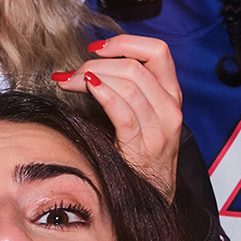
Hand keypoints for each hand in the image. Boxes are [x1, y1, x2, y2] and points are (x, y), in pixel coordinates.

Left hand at [55, 36, 183, 194]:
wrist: (151, 198)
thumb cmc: (140, 154)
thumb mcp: (144, 115)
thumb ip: (129, 88)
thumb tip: (91, 65)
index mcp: (171, 95)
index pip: (157, 51)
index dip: (125, 42)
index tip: (97, 48)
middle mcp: (170, 107)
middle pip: (135, 66)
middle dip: (97, 63)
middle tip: (73, 73)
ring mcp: (159, 127)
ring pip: (128, 83)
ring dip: (91, 76)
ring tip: (69, 82)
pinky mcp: (143, 145)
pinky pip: (122, 111)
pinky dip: (102, 94)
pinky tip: (86, 90)